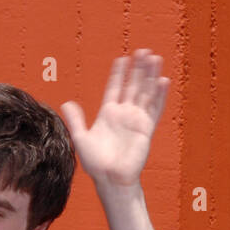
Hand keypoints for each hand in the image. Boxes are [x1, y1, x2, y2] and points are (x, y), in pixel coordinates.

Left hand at [60, 50, 169, 188]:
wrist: (110, 179)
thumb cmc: (95, 163)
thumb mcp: (81, 139)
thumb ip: (75, 120)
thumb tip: (66, 103)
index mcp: (108, 114)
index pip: (115, 88)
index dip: (119, 74)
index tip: (122, 58)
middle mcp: (124, 114)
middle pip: (133, 86)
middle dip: (138, 69)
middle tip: (143, 51)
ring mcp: (136, 120)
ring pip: (146, 93)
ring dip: (150, 76)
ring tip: (155, 58)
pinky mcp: (146, 129)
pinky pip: (155, 109)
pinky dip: (159, 95)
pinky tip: (163, 81)